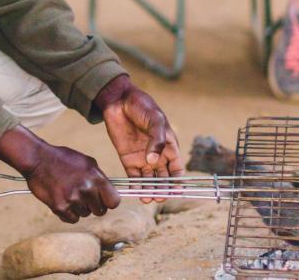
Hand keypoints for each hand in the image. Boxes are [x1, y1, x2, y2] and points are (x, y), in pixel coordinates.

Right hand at [0, 125, 119, 222]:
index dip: (108, 202)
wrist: (37, 159)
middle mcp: (86, 189)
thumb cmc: (63, 158)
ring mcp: (73, 199)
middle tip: (82, 195)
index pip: (114, 202)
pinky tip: (62, 200)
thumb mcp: (87, 162)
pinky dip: (68, 213)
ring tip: (69, 192)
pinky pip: (72, 219)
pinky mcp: (60, 207)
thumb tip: (110, 192)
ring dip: (79, 207)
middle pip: (100, 211)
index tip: (103, 199)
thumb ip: (99, 178)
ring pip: (85, 214)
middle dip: (93, 205)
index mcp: (96, 177)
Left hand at [94, 75, 183, 201]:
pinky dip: (135, 186)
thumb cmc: (143, 106)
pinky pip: (133, 176)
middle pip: (164, 178)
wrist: (119, 100)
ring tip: (148, 199)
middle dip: (163, 190)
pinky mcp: (128, 159)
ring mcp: (143, 158)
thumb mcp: (155, 120)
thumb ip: (157, 140)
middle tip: (160, 198)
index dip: (178, 181)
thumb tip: (153, 161)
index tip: (177, 191)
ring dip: (150, 190)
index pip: (177, 169)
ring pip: (149, 180)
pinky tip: (136, 193)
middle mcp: (157, 155)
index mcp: (169, 146)